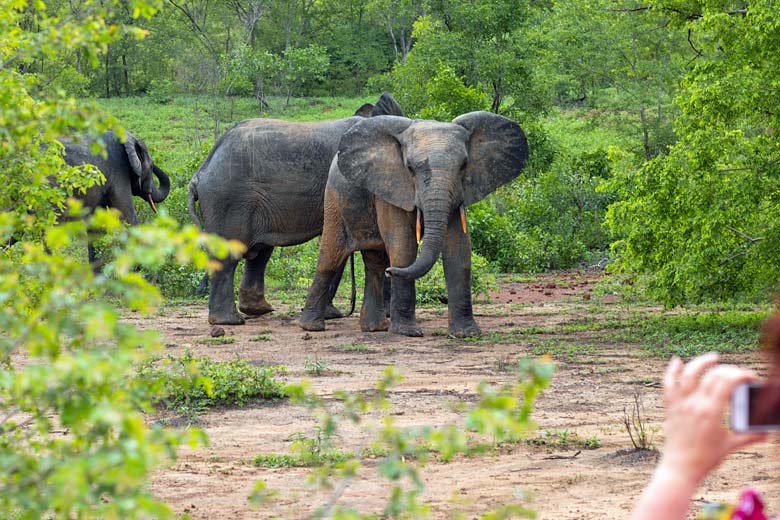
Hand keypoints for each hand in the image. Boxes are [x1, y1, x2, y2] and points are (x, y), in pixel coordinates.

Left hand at [658, 352, 765, 485]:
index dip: (741, 374)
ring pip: (688, 375)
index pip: (727, 382)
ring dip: (701, 362)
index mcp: (711, 411)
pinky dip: (671, 371)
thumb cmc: (706, 458)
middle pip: (712, 376)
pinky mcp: (670, 407)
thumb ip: (750, 436)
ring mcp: (680, 404)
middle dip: (728, 370)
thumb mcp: (731, 446)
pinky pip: (667, 385)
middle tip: (738, 373)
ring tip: (714, 357)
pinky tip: (676, 360)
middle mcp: (694, 404)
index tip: (750, 376)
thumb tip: (767, 433)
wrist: (680, 468)